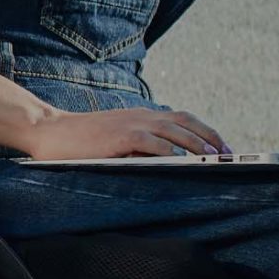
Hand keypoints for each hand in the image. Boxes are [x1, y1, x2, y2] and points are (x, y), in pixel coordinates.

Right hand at [22, 106, 231, 160]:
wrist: (49, 131)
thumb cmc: (80, 141)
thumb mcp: (115, 139)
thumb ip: (139, 146)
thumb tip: (166, 162)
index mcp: (141, 116)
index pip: (182, 119)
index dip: (206, 131)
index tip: (222, 147)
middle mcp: (141, 116)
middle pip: (186, 121)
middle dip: (211, 137)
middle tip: (228, 154)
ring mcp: (130, 125)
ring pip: (174, 130)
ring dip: (196, 143)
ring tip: (213, 157)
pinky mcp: (119, 136)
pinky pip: (151, 142)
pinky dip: (169, 150)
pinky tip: (180, 160)